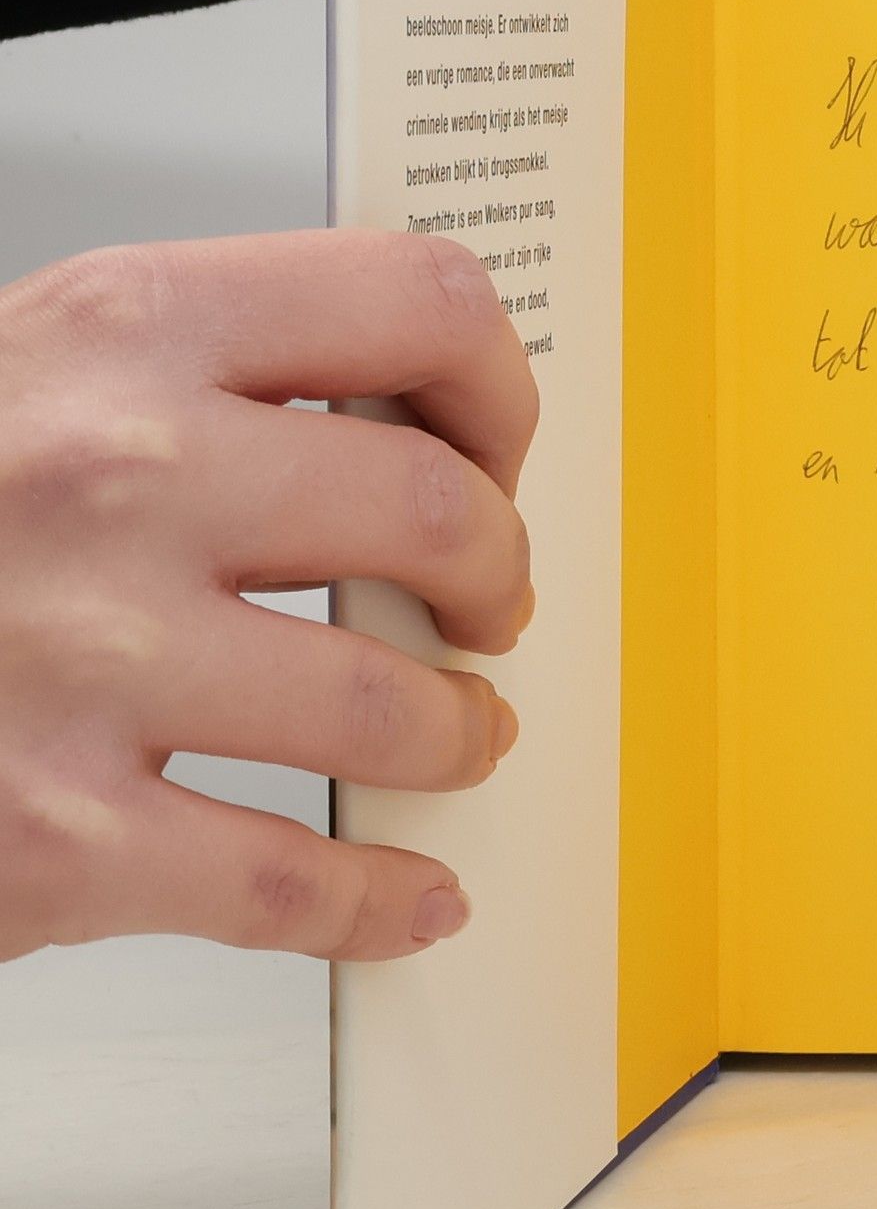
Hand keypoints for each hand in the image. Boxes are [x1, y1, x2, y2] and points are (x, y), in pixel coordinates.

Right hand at [0, 231, 537, 964]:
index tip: (497, 449)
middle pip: (438, 513)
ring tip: (457, 736)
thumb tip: (419, 430)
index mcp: (117, 333)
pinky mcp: (51, 836)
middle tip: (488, 607)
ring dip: (458, 732)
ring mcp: (78, 660)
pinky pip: (287, 882)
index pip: (418, 305)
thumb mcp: (33, 380)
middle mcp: (108, 478)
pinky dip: (376, 903)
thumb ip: (208, 382)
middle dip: (498, 576)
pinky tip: (407, 895)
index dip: (497, 389)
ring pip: (391, 708)